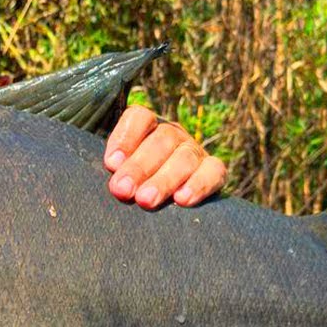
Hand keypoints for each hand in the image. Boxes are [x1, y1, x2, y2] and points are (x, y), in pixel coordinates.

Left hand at [104, 105, 226, 208]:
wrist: (173, 208)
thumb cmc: (136, 188)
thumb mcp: (121, 174)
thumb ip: (116, 170)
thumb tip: (111, 169)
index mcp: (148, 129)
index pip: (139, 118)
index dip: (125, 137)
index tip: (111, 164)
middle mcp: (173, 135)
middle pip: (161, 140)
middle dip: (139, 167)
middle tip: (122, 190)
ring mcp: (195, 152)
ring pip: (184, 158)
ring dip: (163, 180)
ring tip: (145, 200)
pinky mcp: (215, 171)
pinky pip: (213, 172)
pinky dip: (198, 185)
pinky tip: (182, 199)